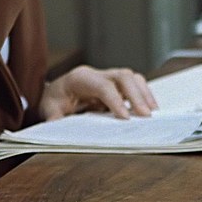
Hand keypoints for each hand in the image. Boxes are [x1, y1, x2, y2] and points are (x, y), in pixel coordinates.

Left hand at [39, 65, 158, 120]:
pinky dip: (144, 95)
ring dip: (144, 94)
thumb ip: (54, 119)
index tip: (126, 118)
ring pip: (131, 78)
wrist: (56, 92)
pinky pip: (134, 85)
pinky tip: (149, 109)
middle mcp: (97, 74)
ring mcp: (108, 77)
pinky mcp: (116, 84)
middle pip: (122, 76)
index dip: (115, 100)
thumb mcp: (48, 110)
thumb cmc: (54, 101)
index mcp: (80, 78)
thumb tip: (59, 128)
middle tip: (146, 116)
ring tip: (152, 113)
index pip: (103, 86)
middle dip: (136, 95)